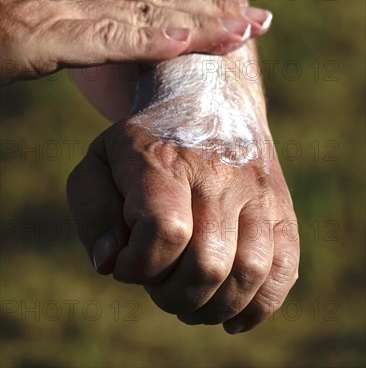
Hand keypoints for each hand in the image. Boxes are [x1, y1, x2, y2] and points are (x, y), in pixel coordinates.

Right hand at [0, 0, 270, 83]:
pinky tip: (186, 43)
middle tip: (261, 20)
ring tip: (244, 30)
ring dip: (196, 23)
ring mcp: (57, 3)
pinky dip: (147, 41)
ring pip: (141, 13)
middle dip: (211, 8)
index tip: (233, 9)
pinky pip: (104, 37)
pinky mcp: (39, 31)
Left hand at [67, 119, 298, 333]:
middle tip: (159, 284)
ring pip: (250, 271)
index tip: (128, 264)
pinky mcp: (280, 208)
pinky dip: (259, 306)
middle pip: (208, 262)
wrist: (209, 103)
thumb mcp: (100, 162)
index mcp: (165, 160)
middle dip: (173, 295)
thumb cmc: (146, 145)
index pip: (165, 230)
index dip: (140, 266)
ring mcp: (256, 191)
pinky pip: (284, 268)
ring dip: (214, 308)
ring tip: (191, 302)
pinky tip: (232, 316)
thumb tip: (110, 264)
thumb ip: (93, 211)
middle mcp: (218, 173)